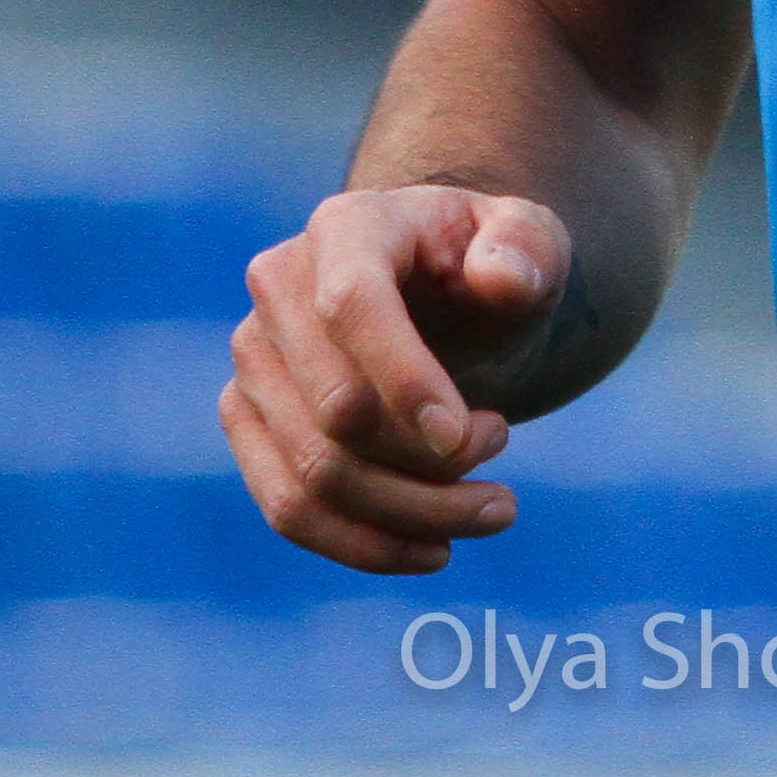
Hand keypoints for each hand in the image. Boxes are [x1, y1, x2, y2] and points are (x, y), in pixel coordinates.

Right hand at [222, 183, 568, 572]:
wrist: (442, 294)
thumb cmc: (488, 265)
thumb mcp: (529, 240)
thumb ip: (526, 248)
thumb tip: (501, 279)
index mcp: (347, 227)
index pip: (352, 306)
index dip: (406, 379)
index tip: (472, 439)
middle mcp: (277, 288)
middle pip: (336, 408)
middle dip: (432, 464)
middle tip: (506, 458)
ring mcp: (253, 359)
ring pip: (312, 473)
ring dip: (410, 514)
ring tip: (494, 509)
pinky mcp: (247, 420)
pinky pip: (286, 508)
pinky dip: (363, 544)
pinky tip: (434, 549)